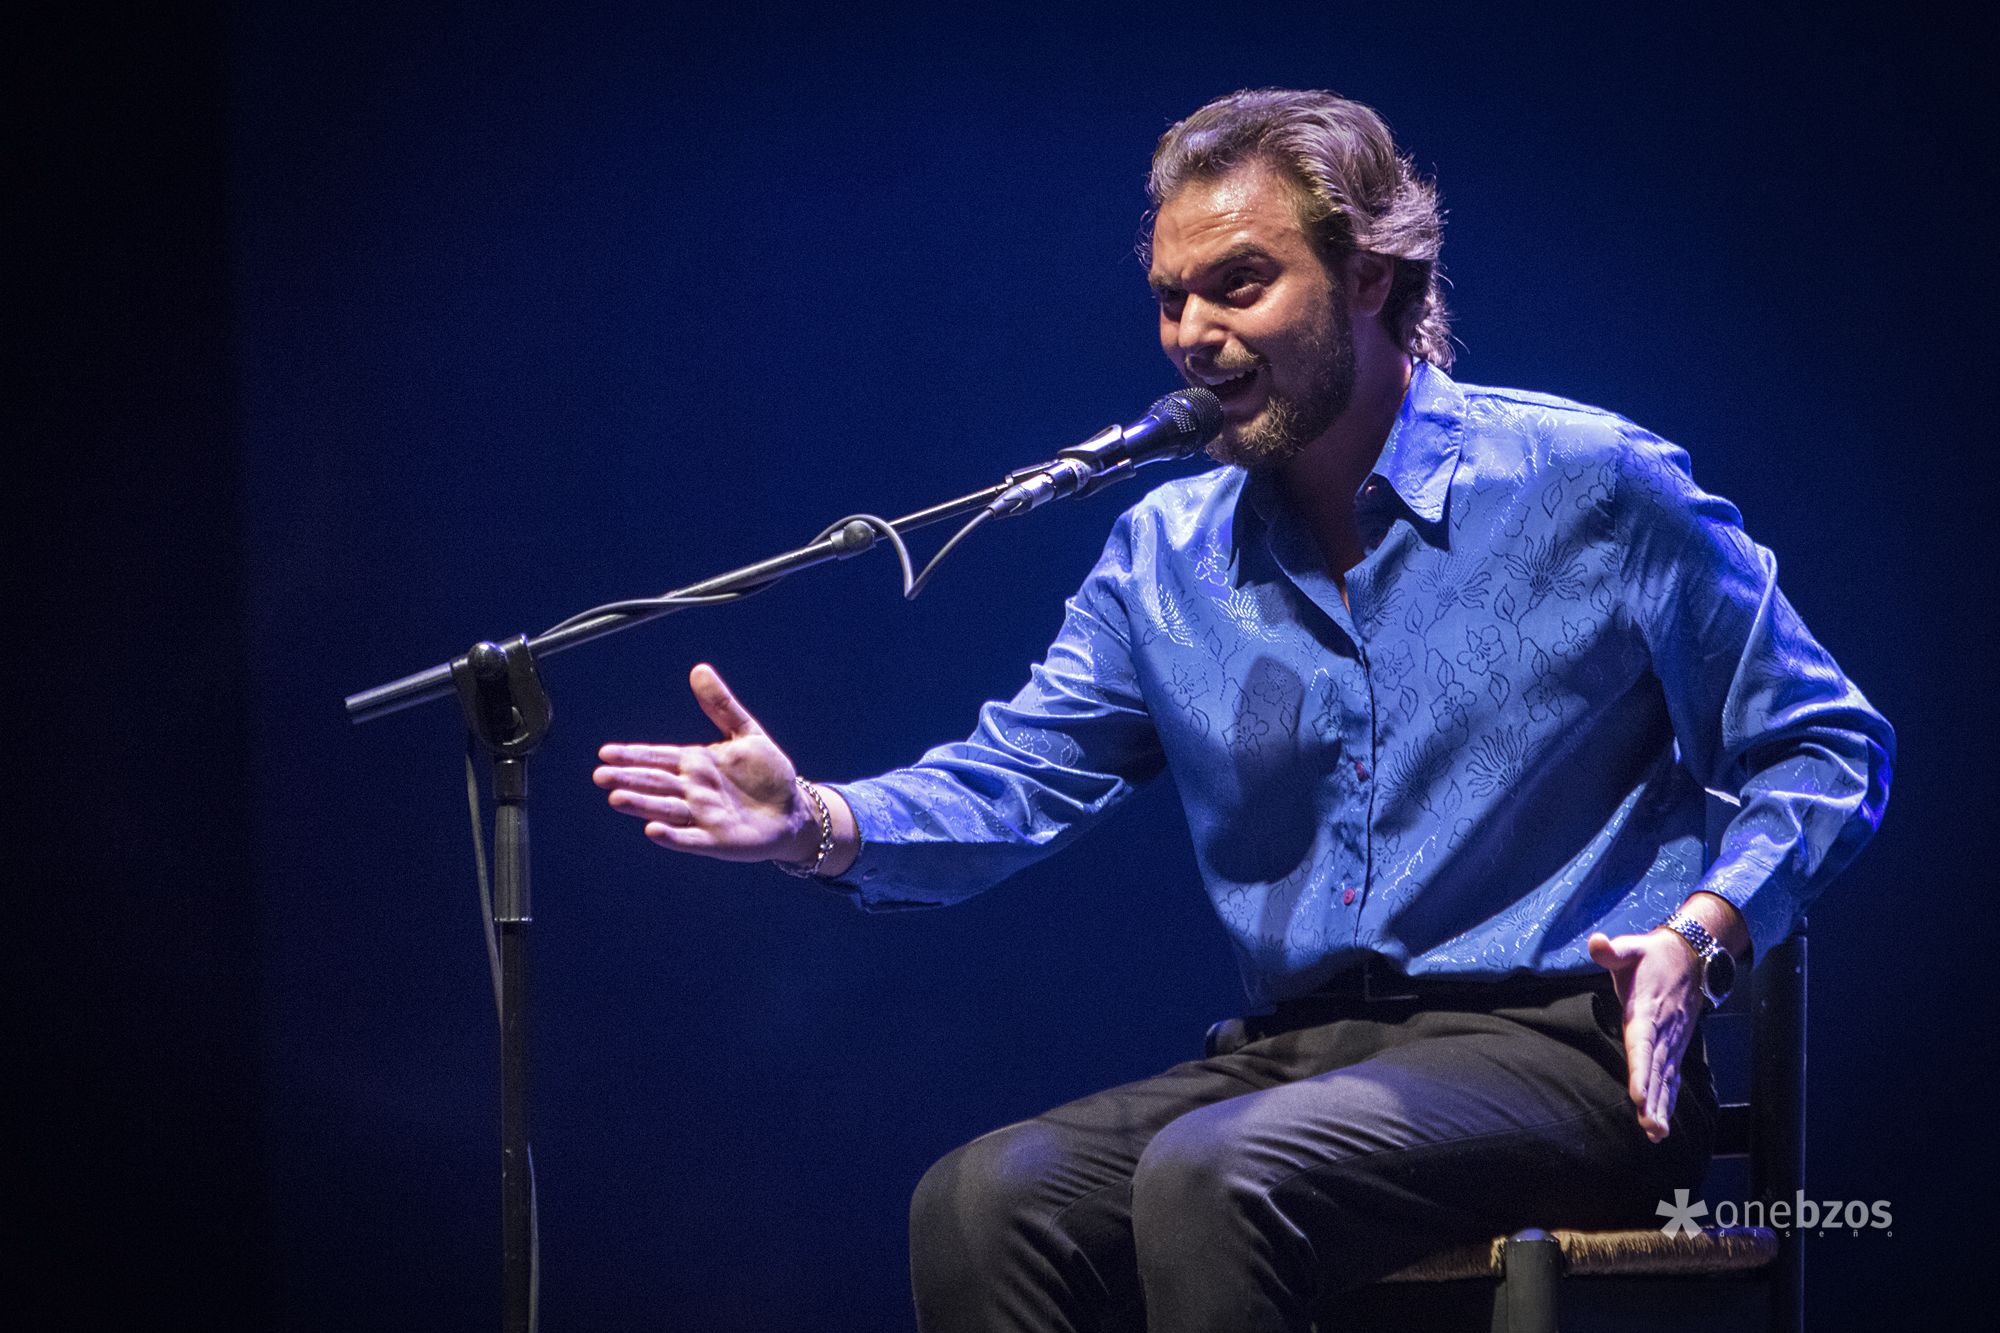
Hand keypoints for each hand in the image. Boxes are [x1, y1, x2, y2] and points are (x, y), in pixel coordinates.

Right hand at [593, 664, 814, 861]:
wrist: (794, 811)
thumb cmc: (767, 773)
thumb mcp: (746, 732)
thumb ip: (721, 705)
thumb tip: (699, 669)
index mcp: (696, 763)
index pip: (658, 757)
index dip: (634, 755)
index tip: (606, 753)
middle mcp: (693, 790)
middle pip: (655, 783)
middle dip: (628, 779)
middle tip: (600, 775)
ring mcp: (702, 816)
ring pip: (666, 809)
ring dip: (642, 805)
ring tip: (617, 799)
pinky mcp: (717, 840)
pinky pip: (690, 838)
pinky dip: (673, 836)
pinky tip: (652, 830)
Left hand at [1587, 928, 1702, 1143]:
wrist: (1691, 956)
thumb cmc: (1651, 955)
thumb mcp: (1631, 947)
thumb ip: (1612, 950)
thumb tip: (1597, 943)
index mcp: (1647, 1010)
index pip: (1642, 1043)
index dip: (1640, 1070)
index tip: (1637, 1095)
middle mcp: (1662, 1031)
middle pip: (1656, 1070)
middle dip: (1653, 1100)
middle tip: (1650, 1128)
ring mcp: (1672, 1041)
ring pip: (1666, 1078)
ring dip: (1661, 1106)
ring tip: (1656, 1134)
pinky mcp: (1675, 1046)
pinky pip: (1672, 1077)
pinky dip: (1668, 1100)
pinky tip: (1661, 1123)